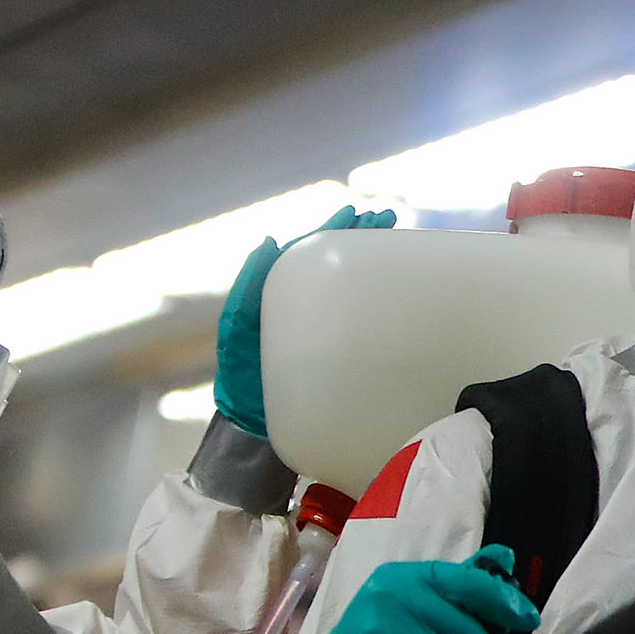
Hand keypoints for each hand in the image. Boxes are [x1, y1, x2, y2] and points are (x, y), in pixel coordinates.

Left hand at [214, 204, 394, 436]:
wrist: (256, 421)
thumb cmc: (242, 375)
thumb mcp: (237, 326)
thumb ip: (250, 284)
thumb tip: (269, 242)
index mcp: (282, 292)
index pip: (312, 250)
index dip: (334, 229)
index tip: (358, 212)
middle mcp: (307, 304)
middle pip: (336, 260)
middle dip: (361, 235)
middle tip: (388, 218)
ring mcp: (328, 326)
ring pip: (352, 282)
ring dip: (372, 258)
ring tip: (396, 239)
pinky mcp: (343, 349)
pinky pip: (362, 316)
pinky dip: (377, 297)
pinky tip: (395, 288)